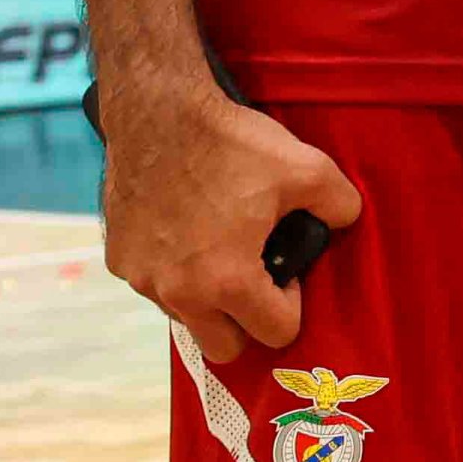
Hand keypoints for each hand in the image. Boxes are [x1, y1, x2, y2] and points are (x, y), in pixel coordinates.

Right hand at [97, 82, 363, 363]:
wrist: (158, 115)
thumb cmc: (233, 145)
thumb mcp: (307, 169)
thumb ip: (339, 205)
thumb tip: (344, 222)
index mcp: (228, 280)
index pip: (275, 332)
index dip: (293, 305)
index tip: (288, 272)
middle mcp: (179, 292)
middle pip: (223, 346)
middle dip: (247, 322)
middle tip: (257, 276)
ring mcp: (143, 279)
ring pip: (185, 316)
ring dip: (207, 298)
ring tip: (222, 248)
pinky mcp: (118, 259)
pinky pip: (154, 284)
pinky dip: (173, 271)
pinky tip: (186, 232)